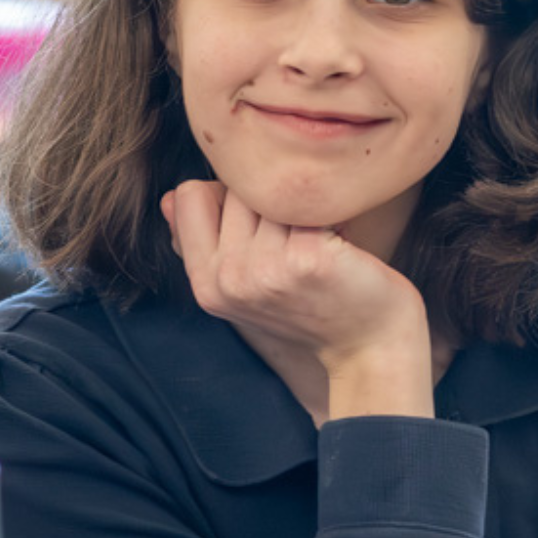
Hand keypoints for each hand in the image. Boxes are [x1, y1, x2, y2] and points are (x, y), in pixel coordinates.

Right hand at [161, 180, 434, 400]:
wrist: (371, 350)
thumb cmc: (314, 309)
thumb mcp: (245, 283)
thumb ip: (203, 242)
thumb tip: (166, 200)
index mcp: (205, 284)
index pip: (189, 195)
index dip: (225, 197)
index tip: (261, 224)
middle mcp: (228, 279)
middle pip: (236, 187)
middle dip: (272, 201)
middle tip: (299, 239)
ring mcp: (266, 271)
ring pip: (274, 191)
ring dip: (303, 206)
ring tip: (320, 242)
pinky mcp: (307, 260)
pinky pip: (311, 202)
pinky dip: (334, 214)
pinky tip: (342, 244)